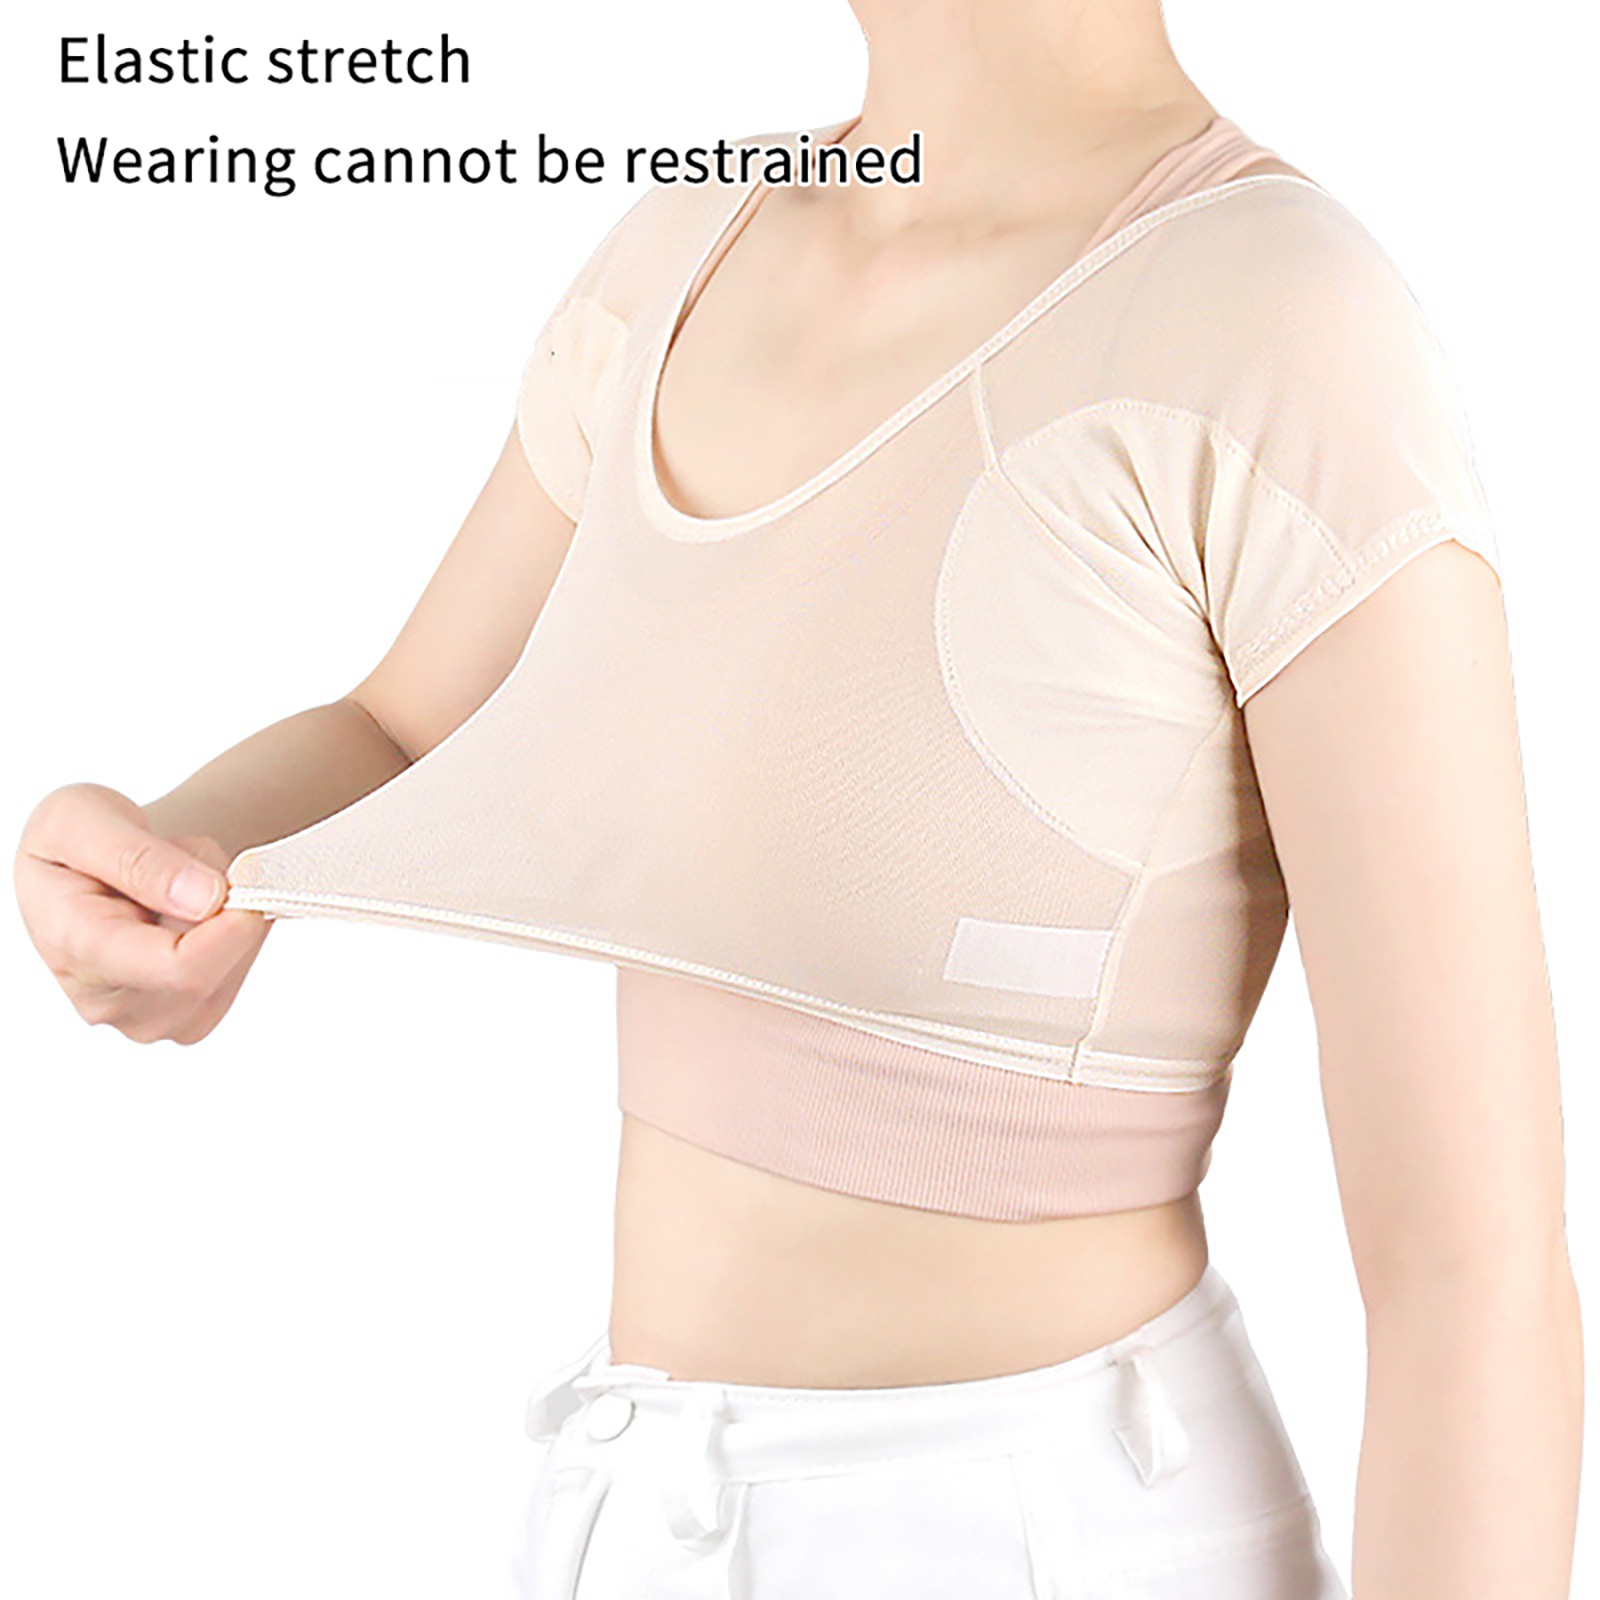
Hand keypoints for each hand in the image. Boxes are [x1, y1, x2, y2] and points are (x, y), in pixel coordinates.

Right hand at [14, 782, 269, 1044]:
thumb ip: (140, 858)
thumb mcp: (79, 818)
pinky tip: (195, 912)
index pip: (176, 967)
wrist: (81, 866)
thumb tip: (206, 899)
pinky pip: (239, 972)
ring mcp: (150, 1018)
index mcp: (75, 948)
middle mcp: (108, 1002)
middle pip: (212, 970)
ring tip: (181, 883)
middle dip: (221, 903)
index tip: (249, 879)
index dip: (229, 929)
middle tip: (188, 858)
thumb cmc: (72, 840)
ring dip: (228, 915)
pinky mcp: (186, 1018)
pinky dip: (236, 934)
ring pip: (233, 968)